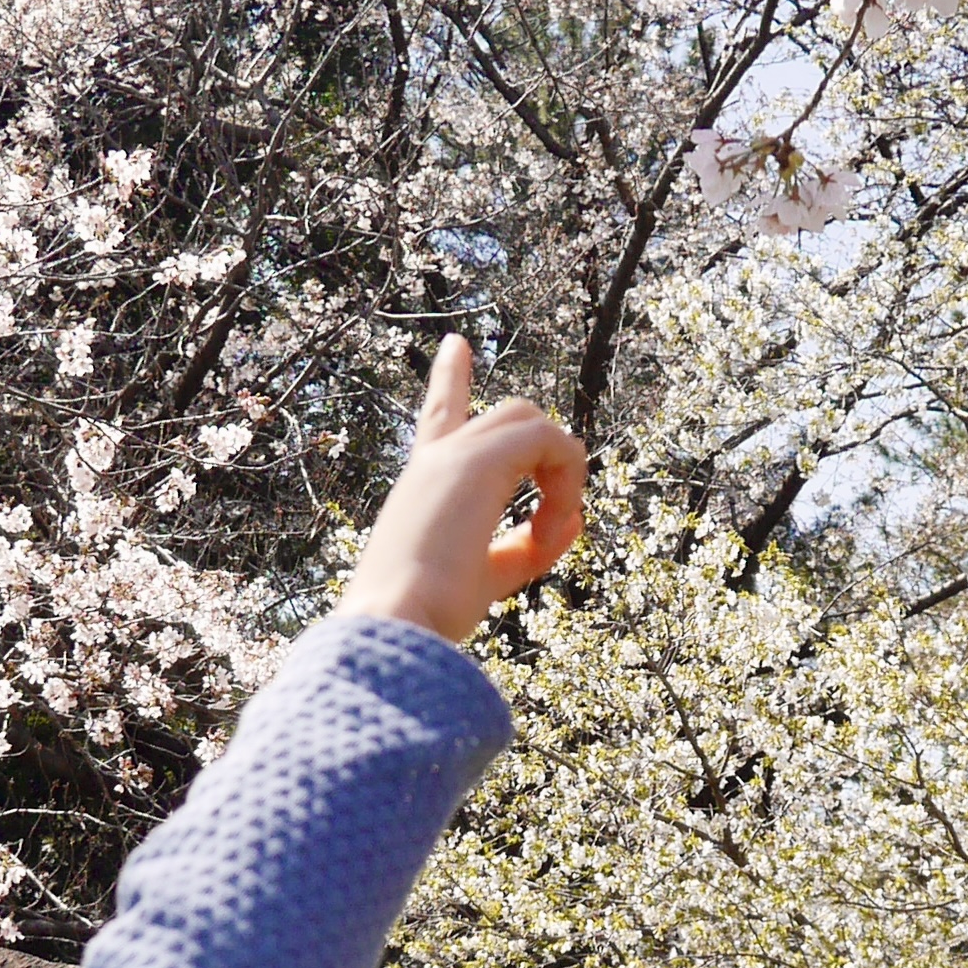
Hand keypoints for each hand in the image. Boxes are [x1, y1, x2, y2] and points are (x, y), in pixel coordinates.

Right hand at [337, 336, 586, 646]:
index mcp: (425, 486)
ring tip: (551, 526)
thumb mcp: (486, 578)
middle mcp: (436, 461)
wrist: (395, 621)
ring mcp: (454, 455)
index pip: (441, 419)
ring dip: (560, 472)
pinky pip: (548, 441)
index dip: (451, 381)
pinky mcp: (478, 459)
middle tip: (556, 514)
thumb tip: (573, 519)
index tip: (457, 346)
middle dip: (550, 450)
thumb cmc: (429, 612)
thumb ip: (527, 548)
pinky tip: (555, 522)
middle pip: (508, 416)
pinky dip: (566, 482)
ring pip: (529, 419)